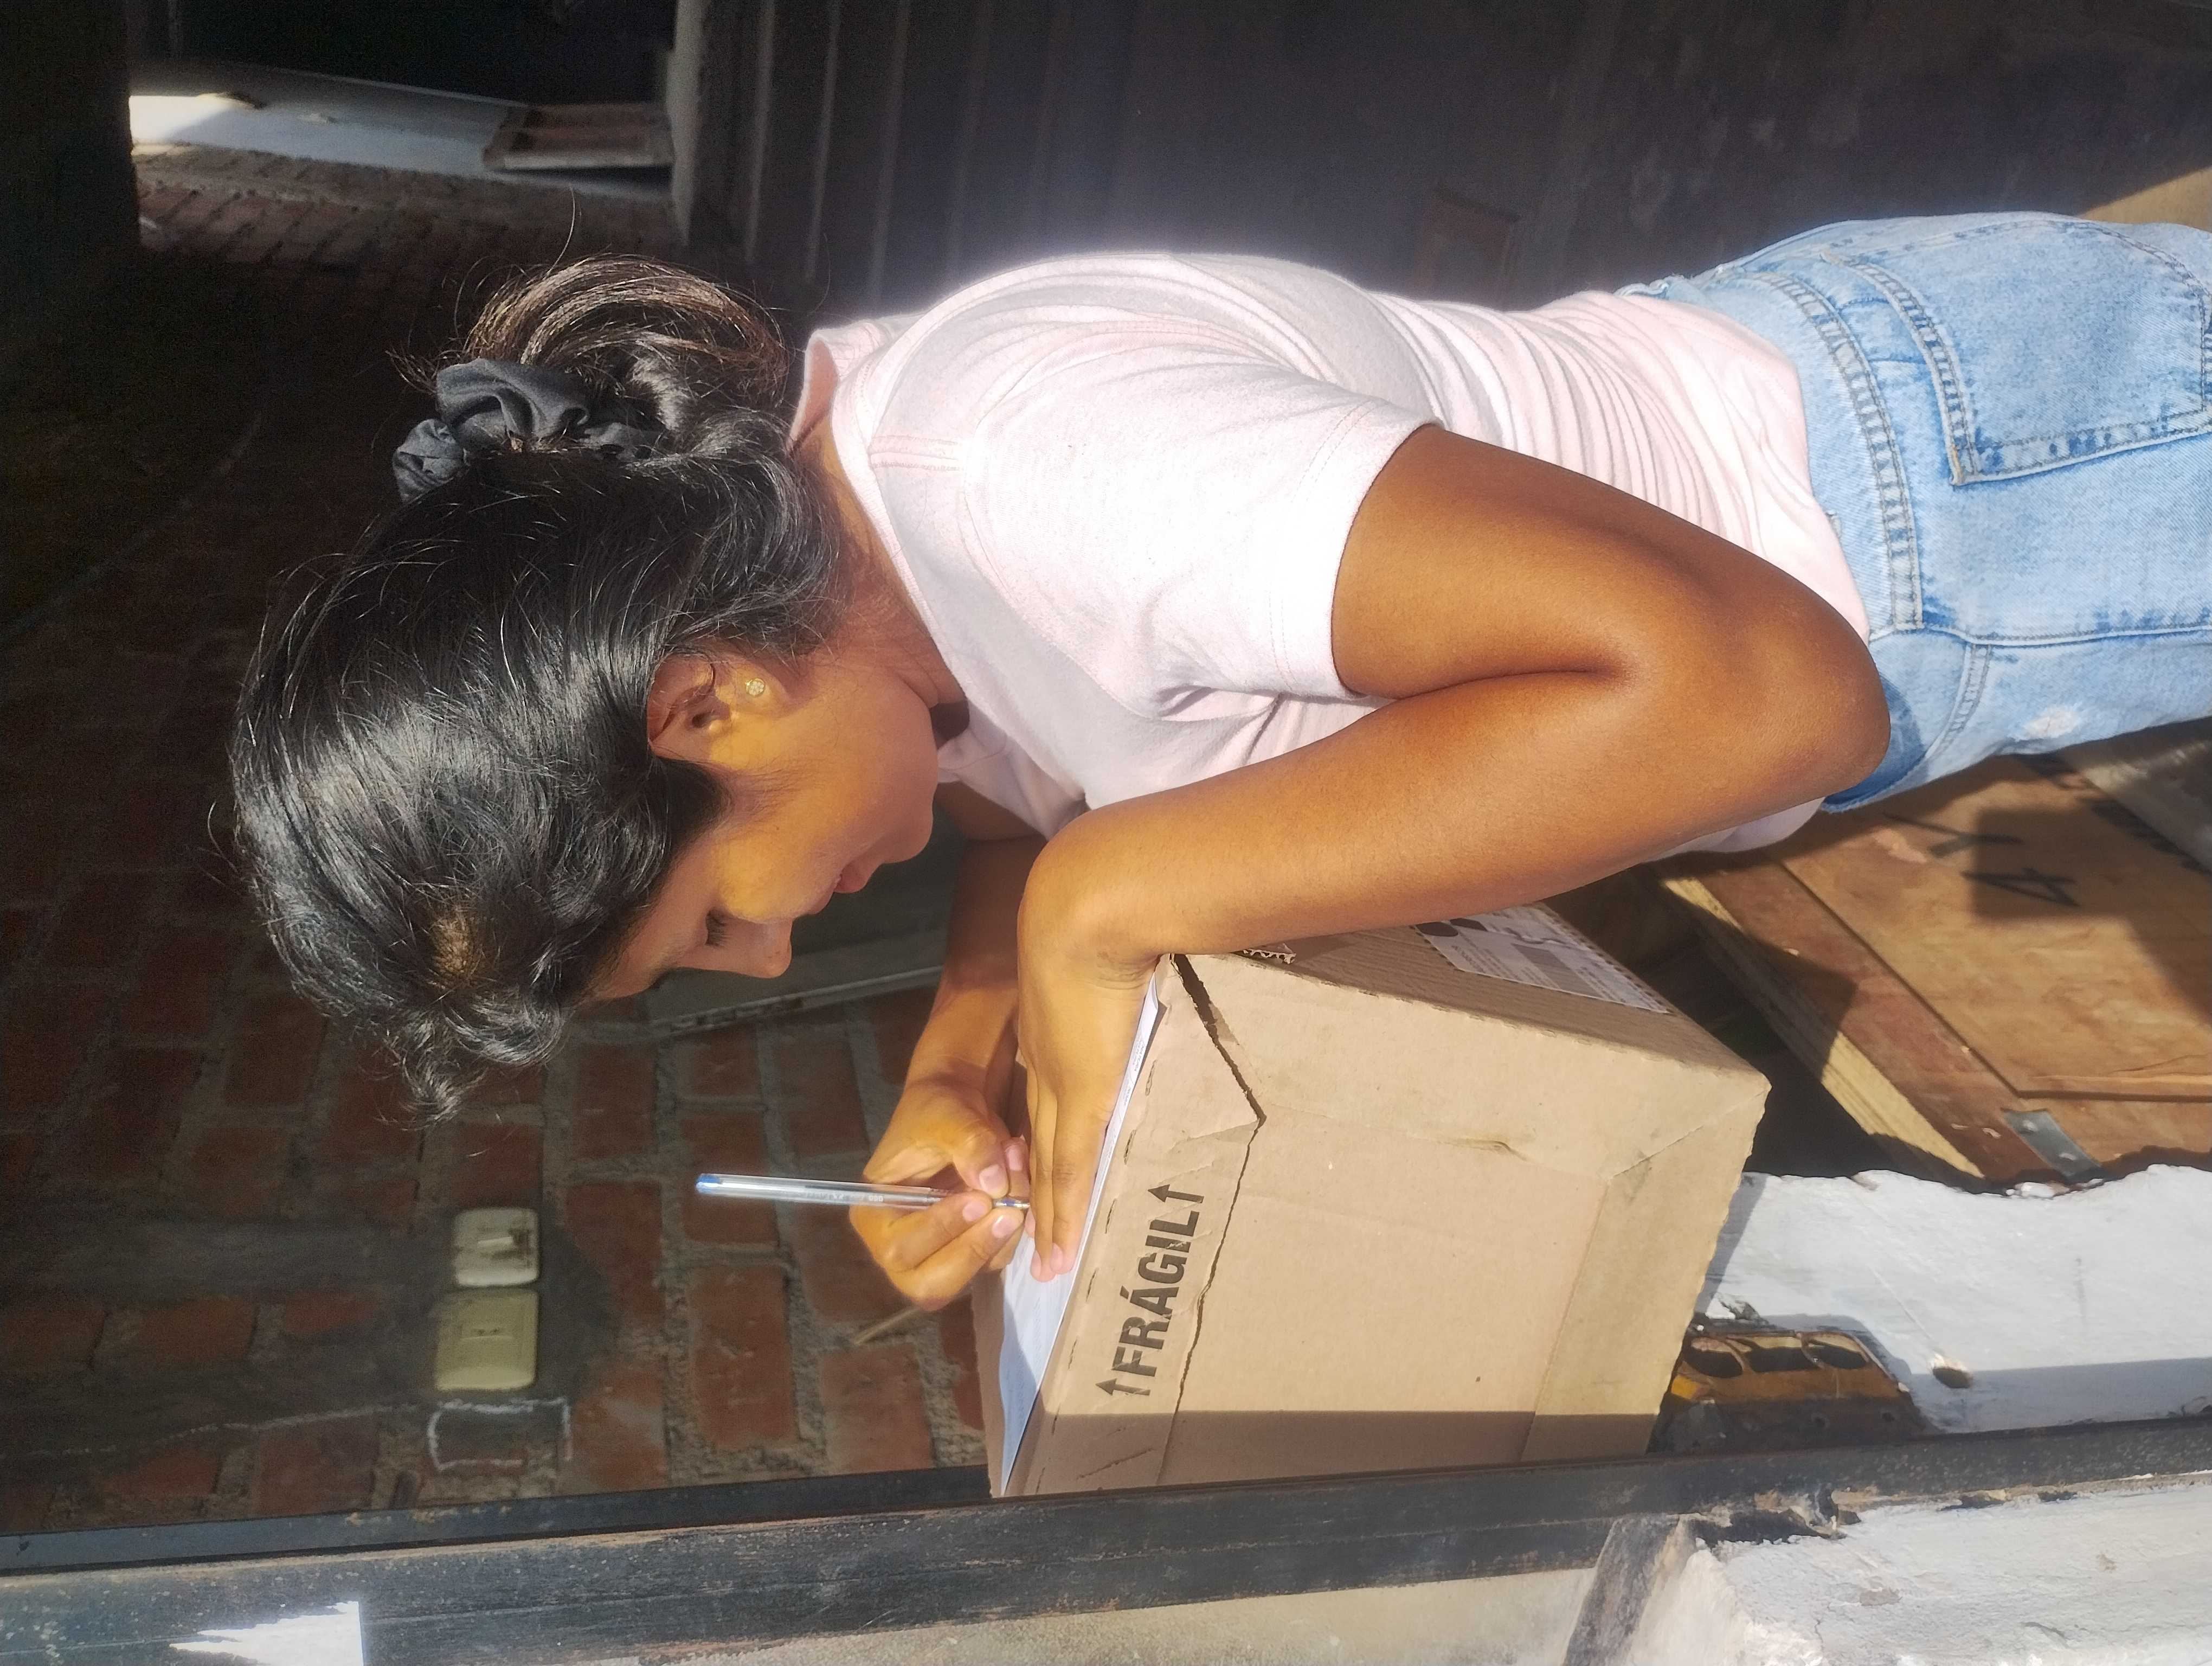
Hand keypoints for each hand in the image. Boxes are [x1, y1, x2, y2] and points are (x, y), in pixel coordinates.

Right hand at [852, 1078, 1029, 1309]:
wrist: (960, 1104)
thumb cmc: (937, 1109)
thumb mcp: (947, 1116)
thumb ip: (968, 1145)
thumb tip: (992, 1184)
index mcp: (874, 1218)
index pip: (900, 1249)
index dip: (940, 1230)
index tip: (978, 1198)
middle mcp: (900, 1247)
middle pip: (932, 1285)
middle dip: (974, 1249)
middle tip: (1009, 1213)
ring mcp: (938, 1253)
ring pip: (974, 1272)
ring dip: (1004, 1231)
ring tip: (1017, 1171)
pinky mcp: (972, 1249)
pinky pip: (999, 1255)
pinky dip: (1018, 1226)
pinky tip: (1023, 1181)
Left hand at [1017, 852, 1158, 1280]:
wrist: (1088, 902)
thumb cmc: (1110, 901)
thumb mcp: (1119, 933)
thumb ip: (1142, 951)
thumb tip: (1176, 943)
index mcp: (1054, 1020)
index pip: (1047, 1090)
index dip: (1046, 1129)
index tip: (1043, 1162)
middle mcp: (1047, 1058)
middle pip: (1040, 1135)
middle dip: (1038, 1183)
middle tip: (1036, 1229)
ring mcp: (1060, 1081)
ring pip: (1048, 1164)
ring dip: (1047, 1213)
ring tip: (1047, 1256)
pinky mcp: (1082, 1098)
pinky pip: (1068, 1172)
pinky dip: (1063, 1214)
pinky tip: (1059, 1250)